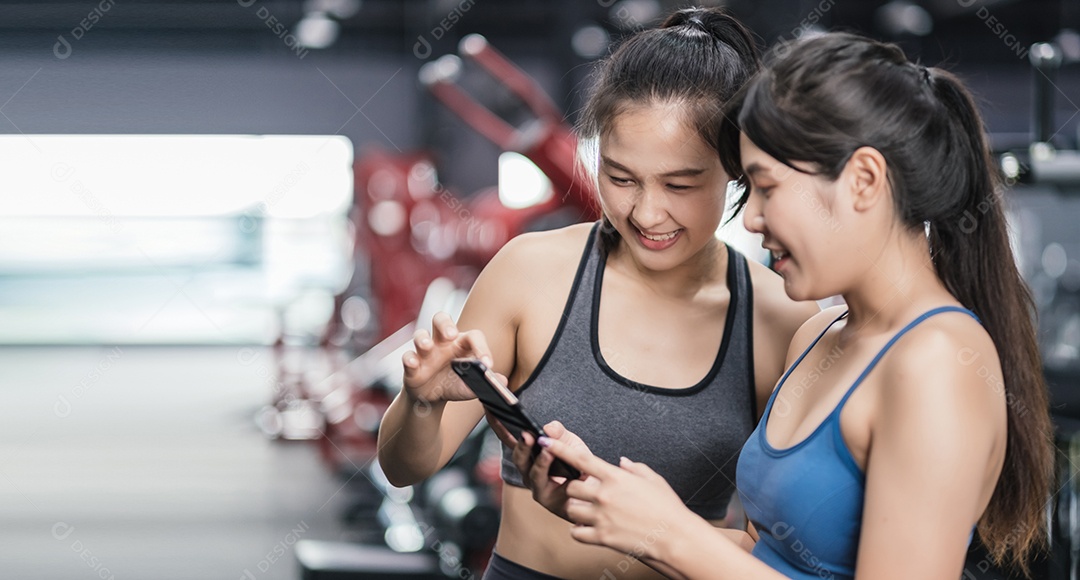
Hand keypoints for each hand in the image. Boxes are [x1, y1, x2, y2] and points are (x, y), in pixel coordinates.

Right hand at [401, 312, 493, 403]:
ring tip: (428, 347)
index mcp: (461, 344)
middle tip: (451, 335)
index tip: (487, 364)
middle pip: (441, 320)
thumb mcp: (471, 386)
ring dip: (423, 339)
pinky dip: (409, 359)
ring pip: (421, 335)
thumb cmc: (454, 385)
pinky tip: (414, 364)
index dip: (481, 347)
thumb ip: (486, 382)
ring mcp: (425, 352)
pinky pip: (407, 356)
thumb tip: (503, 382)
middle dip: (445, 324)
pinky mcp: (412, 364)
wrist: (431, 399)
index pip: (472, 336)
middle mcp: (442, 342)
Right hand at [497, 420, 588, 520]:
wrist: (598, 491)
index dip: (500, 428)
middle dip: (521, 446)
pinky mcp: (549, 502)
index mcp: (530, 457)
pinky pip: (548, 486)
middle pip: (519, 458)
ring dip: (539, 460)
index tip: (492, 412)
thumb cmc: (580, 466)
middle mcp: (529, 473)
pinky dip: (551, 471)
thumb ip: (559, 433)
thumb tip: (548, 428)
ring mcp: (537, 488)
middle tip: (526, 434)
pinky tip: (556, 459)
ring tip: (546, 448)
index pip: (511, 441)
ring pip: (532, 473)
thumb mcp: (571, 443)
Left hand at [541, 437, 691, 558]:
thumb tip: (621, 462)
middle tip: (590, 496)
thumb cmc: (668, 508)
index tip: (545, 442)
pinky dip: (580, 531)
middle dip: (577, 490)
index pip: (580, 458)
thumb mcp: (653, 480)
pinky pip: (575, 532)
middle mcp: (604, 495)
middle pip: (571, 487)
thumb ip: (634, 468)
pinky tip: (590, 529)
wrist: (676, 538)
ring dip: (577, 510)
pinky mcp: (601, 537)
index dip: (559, 449)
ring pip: (570, 509)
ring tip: (591, 513)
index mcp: (615, 477)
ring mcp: (601, 517)